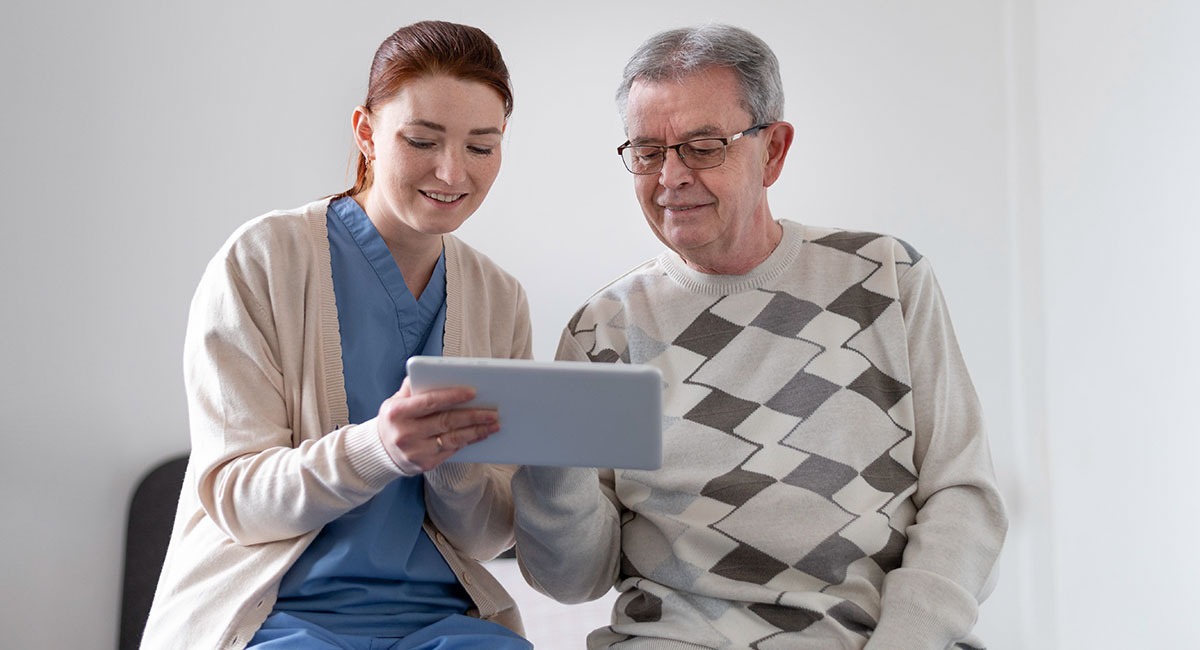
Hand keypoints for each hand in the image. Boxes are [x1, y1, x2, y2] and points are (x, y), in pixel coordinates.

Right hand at [377, 377, 499, 474]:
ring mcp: (415, 451)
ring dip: (476, 431)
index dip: (453, 396)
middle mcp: (405, 433)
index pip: (430, 402)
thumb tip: (435, 370)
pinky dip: (468, 441)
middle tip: (493, 411)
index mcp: (397, 413)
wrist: (380, 451)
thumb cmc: (394, 420)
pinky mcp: (424, 464)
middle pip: (446, 422)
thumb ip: (413, 386)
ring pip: (452, 439)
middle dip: (473, 416)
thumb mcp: (395, 400)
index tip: (473, 392)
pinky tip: (480, 434)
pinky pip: (451, 451)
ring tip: (493, 424)